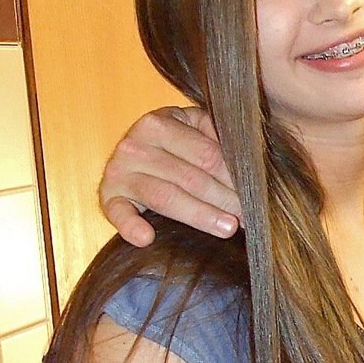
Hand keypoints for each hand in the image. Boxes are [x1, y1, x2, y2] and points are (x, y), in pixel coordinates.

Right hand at [99, 107, 240, 246]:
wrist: (134, 146)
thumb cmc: (175, 139)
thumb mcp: (194, 126)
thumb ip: (217, 135)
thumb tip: (247, 161)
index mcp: (158, 124)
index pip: (207, 155)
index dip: (234, 177)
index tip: (256, 195)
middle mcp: (135, 146)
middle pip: (191, 178)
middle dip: (225, 199)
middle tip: (249, 217)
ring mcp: (118, 172)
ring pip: (165, 197)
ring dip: (199, 215)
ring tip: (228, 228)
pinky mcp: (107, 197)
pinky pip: (118, 214)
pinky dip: (130, 226)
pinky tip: (147, 238)